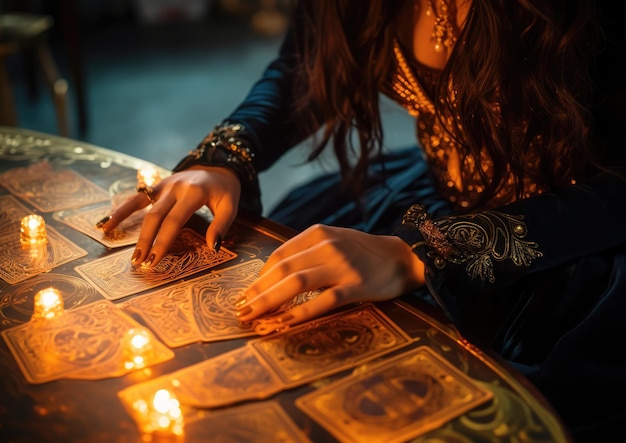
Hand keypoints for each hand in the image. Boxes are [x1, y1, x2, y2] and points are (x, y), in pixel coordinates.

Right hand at [97, 166, 240, 266]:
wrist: (218, 166)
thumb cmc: (224, 190)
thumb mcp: (230, 206)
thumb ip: (221, 225)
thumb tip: (211, 247)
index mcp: (193, 193)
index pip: (174, 221)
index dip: (163, 241)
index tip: (154, 260)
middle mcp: (175, 187)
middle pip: (155, 216)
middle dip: (145, 240)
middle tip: (139, 261)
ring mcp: (164, 185)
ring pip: (141, 206)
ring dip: (126, 224)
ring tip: (112, 240)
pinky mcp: (157, 186)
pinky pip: (136, 198)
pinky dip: (120, 210)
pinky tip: (106, 223)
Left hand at [235, 224, 424, 327]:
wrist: (403, 256)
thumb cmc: (364, 252)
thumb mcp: (334, 241)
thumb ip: (307, 252)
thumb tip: (274, 275)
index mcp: (318, 234)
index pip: (279, 256)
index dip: (259, 277)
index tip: (246, 293)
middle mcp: (327, 246)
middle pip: (282, 270)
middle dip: (257, 291)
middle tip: (241, 309)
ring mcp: (342, 266)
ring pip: (296, 284)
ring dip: (270, 301)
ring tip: (253, 316)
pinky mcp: (356, 285)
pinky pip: (323, 301)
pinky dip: (300, 312)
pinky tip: (284, 322)